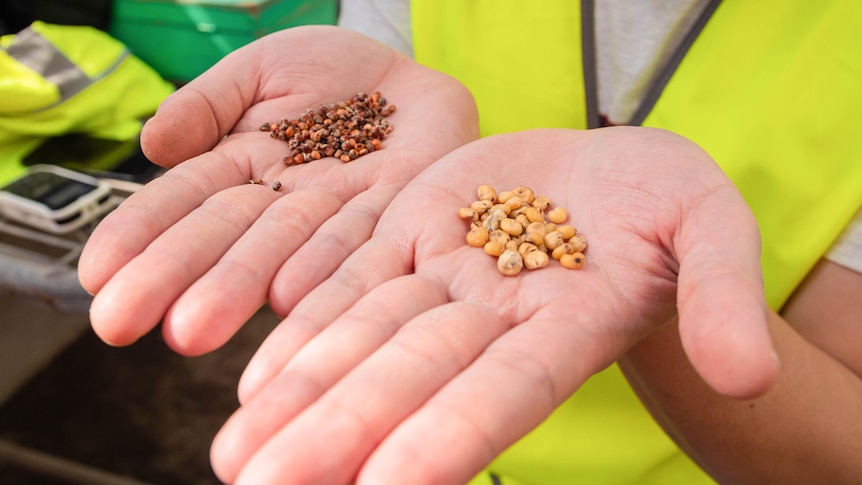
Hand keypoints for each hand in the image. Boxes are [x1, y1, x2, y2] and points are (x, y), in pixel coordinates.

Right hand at [78, 26, 477, 353]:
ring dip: (236, 291)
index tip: (96, 274)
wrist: (414, 76)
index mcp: (241, 168)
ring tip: (189, 329)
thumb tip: (152, 146)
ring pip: (282, 255)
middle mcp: (283, 204)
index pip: (184, 204)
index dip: (140, 235)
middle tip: (119, 325)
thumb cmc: (334, 73)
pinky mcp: (392, 223)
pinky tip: (283, 296)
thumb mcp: (261, 71)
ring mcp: (335, 217)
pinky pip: (358, 247)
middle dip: (172, 280)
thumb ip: (210, 103)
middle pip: (224, 240)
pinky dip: (322, 271)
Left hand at [210, 127, 779, 483]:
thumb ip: (722, 294)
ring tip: (237, 455)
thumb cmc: (665, 201)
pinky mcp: (409, 239)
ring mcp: (444, 280)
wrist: (605, 168)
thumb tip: (747, 374)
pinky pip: (352, 290)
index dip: (451, 434)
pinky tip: (256, 382)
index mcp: (569, 324)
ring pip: (365, 343)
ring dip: (301, 397)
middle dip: (340, 432)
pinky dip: (306, 333)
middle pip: (411, 379)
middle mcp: (493, 318)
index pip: (505, 389)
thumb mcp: (712, 225)